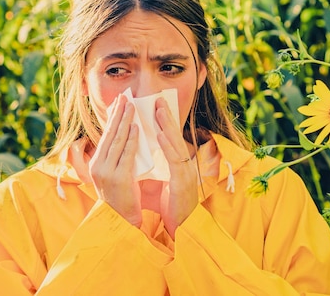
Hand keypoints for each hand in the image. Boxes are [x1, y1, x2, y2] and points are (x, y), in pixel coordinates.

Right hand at [89, 94, 141, 226]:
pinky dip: (131, 140)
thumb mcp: (113, 175)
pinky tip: (137, 128)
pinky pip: (126, 154)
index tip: (118, 102)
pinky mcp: (118, 178)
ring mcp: (106, 172)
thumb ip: (116, 158)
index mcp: (95, 164)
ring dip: (125, 122)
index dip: (112, 117)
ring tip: (132, 107)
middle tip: (125, 97)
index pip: (105, 135)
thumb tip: (124, 135)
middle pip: (109, 134)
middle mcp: (98, 166)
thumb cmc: (121, 197)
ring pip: (117, 141)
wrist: (120, 221)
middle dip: (118, 114)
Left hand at [155, 97, 198, 237]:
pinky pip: (174, 160)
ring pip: (176, 144)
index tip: (155, 106)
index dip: (164, 122)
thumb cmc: (171, 207)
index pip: (171, 139)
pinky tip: (159, 134)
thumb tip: (143, 150)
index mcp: (179, 165)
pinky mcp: (183, 183)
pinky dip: (167, 146)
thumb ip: (156, 167)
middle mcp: (185, 166)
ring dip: (167, 126)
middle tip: (157, 100)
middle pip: (175, 137)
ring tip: (158, 110)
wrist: (182, 229)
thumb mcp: (163, 182)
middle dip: (166, 117)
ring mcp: (186, 173)